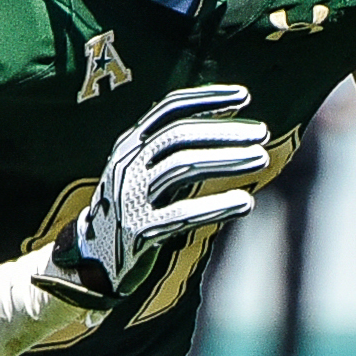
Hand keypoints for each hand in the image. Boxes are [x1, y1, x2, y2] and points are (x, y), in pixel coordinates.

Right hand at [51, 83, 269, 307]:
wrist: (93, 259)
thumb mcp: (144, 171)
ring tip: (261, 159)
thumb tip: (228, 128)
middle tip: (262, 133)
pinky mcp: (138, 230)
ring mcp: (130, 196)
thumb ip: (174, 150)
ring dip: (227, 160)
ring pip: (183, 167)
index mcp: (130, 145)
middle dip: (225, 131)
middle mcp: (128, 165)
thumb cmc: (133, 208)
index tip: (244, 97)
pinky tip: (245, 202)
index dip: (208, 99)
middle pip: (180, 136)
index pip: (170, 109)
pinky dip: (217, 206)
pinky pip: (182, 213)